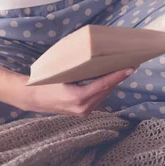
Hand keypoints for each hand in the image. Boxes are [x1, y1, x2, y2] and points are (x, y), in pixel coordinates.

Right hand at [18, 69, 133, 116]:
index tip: (130, 67)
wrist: (33, 98)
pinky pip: (98, 98)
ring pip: (104, 94)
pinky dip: (104, 88)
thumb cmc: (46, 81)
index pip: (103, 84)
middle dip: (118, 77)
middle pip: (107, 89)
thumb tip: (94, 53)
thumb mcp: (62, 72)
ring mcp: (83, 112)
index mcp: (78, 97)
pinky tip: (108, 77)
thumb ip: (79, 67)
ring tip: (121, 68)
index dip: (118, 75)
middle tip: (129, 63)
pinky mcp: (83, 112)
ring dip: (112, 82)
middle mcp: (83, 107)